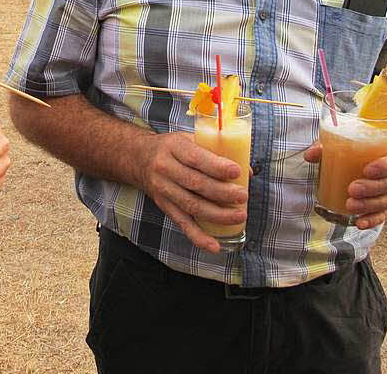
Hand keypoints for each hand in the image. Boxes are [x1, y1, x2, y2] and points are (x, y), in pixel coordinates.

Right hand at [139, 132, 247, 252]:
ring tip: (239, 216)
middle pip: (195, 184)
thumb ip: (215, 152)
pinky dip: (199, 237)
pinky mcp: (165, 206)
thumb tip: (247, 172)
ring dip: (218, 214)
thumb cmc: (172, 148)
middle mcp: (165, 168)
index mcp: (174, 147)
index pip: (196, 158)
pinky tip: (215, 246)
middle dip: (223, 192)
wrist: (139, 158)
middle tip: (243, 196)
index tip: (237, 172)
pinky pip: (182, 224)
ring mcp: (164, 189)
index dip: (217, 167)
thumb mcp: (189, 139)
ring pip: (192, 206)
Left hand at [305, 138, 386, 228]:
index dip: (385, 166)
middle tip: (352, 190)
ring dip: (372, 205)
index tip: (366, 170)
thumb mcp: (347, 140)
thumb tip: (310, 155)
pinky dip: (374, 219)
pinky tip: (360, 222)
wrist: (376, 157)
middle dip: (373, 188)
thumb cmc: (362, 147)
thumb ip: (329, 145)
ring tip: (351, 206)